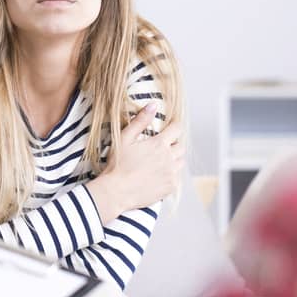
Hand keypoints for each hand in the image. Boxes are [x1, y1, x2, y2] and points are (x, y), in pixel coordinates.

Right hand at [87, 102, 185, 222]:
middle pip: (181, 146)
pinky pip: (177, 178)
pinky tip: (159, 175)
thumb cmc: (117, 165)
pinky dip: (171, 175)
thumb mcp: (125, 138)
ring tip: (161, 161)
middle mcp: (169, 158)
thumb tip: (153, 105)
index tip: (170, 127)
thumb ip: (140, 121)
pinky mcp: (170, 187)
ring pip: (181, 162)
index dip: (174, 126)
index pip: (177, 129)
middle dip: (174, 144)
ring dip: (174, 159)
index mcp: (159, 144)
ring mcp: (171, 174)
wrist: (116, 192)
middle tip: (162, 146)